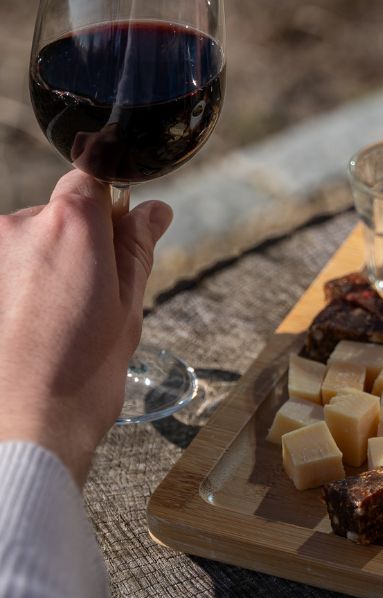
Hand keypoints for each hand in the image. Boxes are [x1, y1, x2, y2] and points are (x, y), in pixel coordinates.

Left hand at [0, 171, 171, 484]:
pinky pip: (4, 268)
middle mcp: (20, 225)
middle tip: (90, 296)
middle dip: (75, 244)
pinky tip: (27, 328)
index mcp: (73, 224)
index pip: (92, 176)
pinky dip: (15, 288)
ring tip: (54, 321)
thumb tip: (153, 210)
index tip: (119, 233)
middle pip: (56, 214)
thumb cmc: (82, 370)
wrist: (25, 421)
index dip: (109, 203)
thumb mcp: (128, 304)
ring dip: (41, 269)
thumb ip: (138, 246)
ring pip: (26, 244)